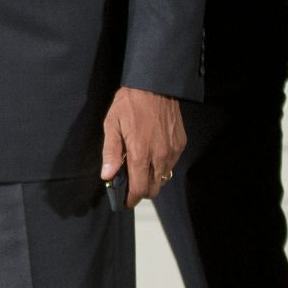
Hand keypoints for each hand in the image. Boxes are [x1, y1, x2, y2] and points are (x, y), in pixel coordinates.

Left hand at [102, 87, 185, 204]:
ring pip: (163, 178)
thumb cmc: (130, 103)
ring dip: (152, 179)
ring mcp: (172, 151)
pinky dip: (161, 166)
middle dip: (141, 191)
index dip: (131, 200)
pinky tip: (152, 155)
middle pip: (153, 189)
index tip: (124, 202)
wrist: (156, 85)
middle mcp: (160, 156)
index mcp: (141, 154)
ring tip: (140, 168)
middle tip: (130, 185)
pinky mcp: (180, 144)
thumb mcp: (112, 124)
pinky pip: (171, 164)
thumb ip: (111, 152)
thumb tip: (107, 176)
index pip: (139, 189)